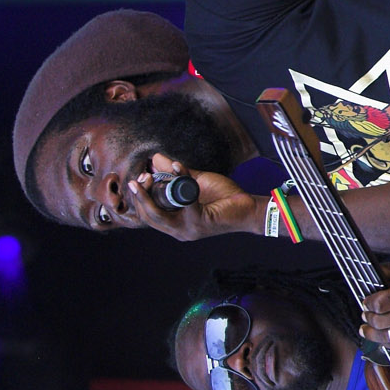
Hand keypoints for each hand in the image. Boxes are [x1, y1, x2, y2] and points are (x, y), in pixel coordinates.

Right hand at [125, 153, 261, 239]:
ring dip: (149, 195)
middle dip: (140, 197)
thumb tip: (156, 159)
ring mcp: (189, 229)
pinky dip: (180, 180)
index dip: (139, 199)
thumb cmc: (225, 197)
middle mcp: (179, 230)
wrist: (250, 208)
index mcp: (176, 224)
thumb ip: (176, 174)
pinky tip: (179, 166)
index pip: (148, 216)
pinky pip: (184, 200)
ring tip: (147, 176)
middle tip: (139, 178)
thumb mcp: (196, 183)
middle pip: (148, 217)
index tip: (138, 179)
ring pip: (158, 215)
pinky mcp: (200, 222)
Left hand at [360, 259, 389, 349]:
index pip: (379, 303)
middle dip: (368, 319)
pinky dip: (386, 343)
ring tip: (366, 330)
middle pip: (380, 321)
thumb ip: (389, 270)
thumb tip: (369, 274)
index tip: (365, 303)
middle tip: (365, 316)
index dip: (368, 304)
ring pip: (386, 337)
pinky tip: (382, 338)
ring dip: (372, 334)